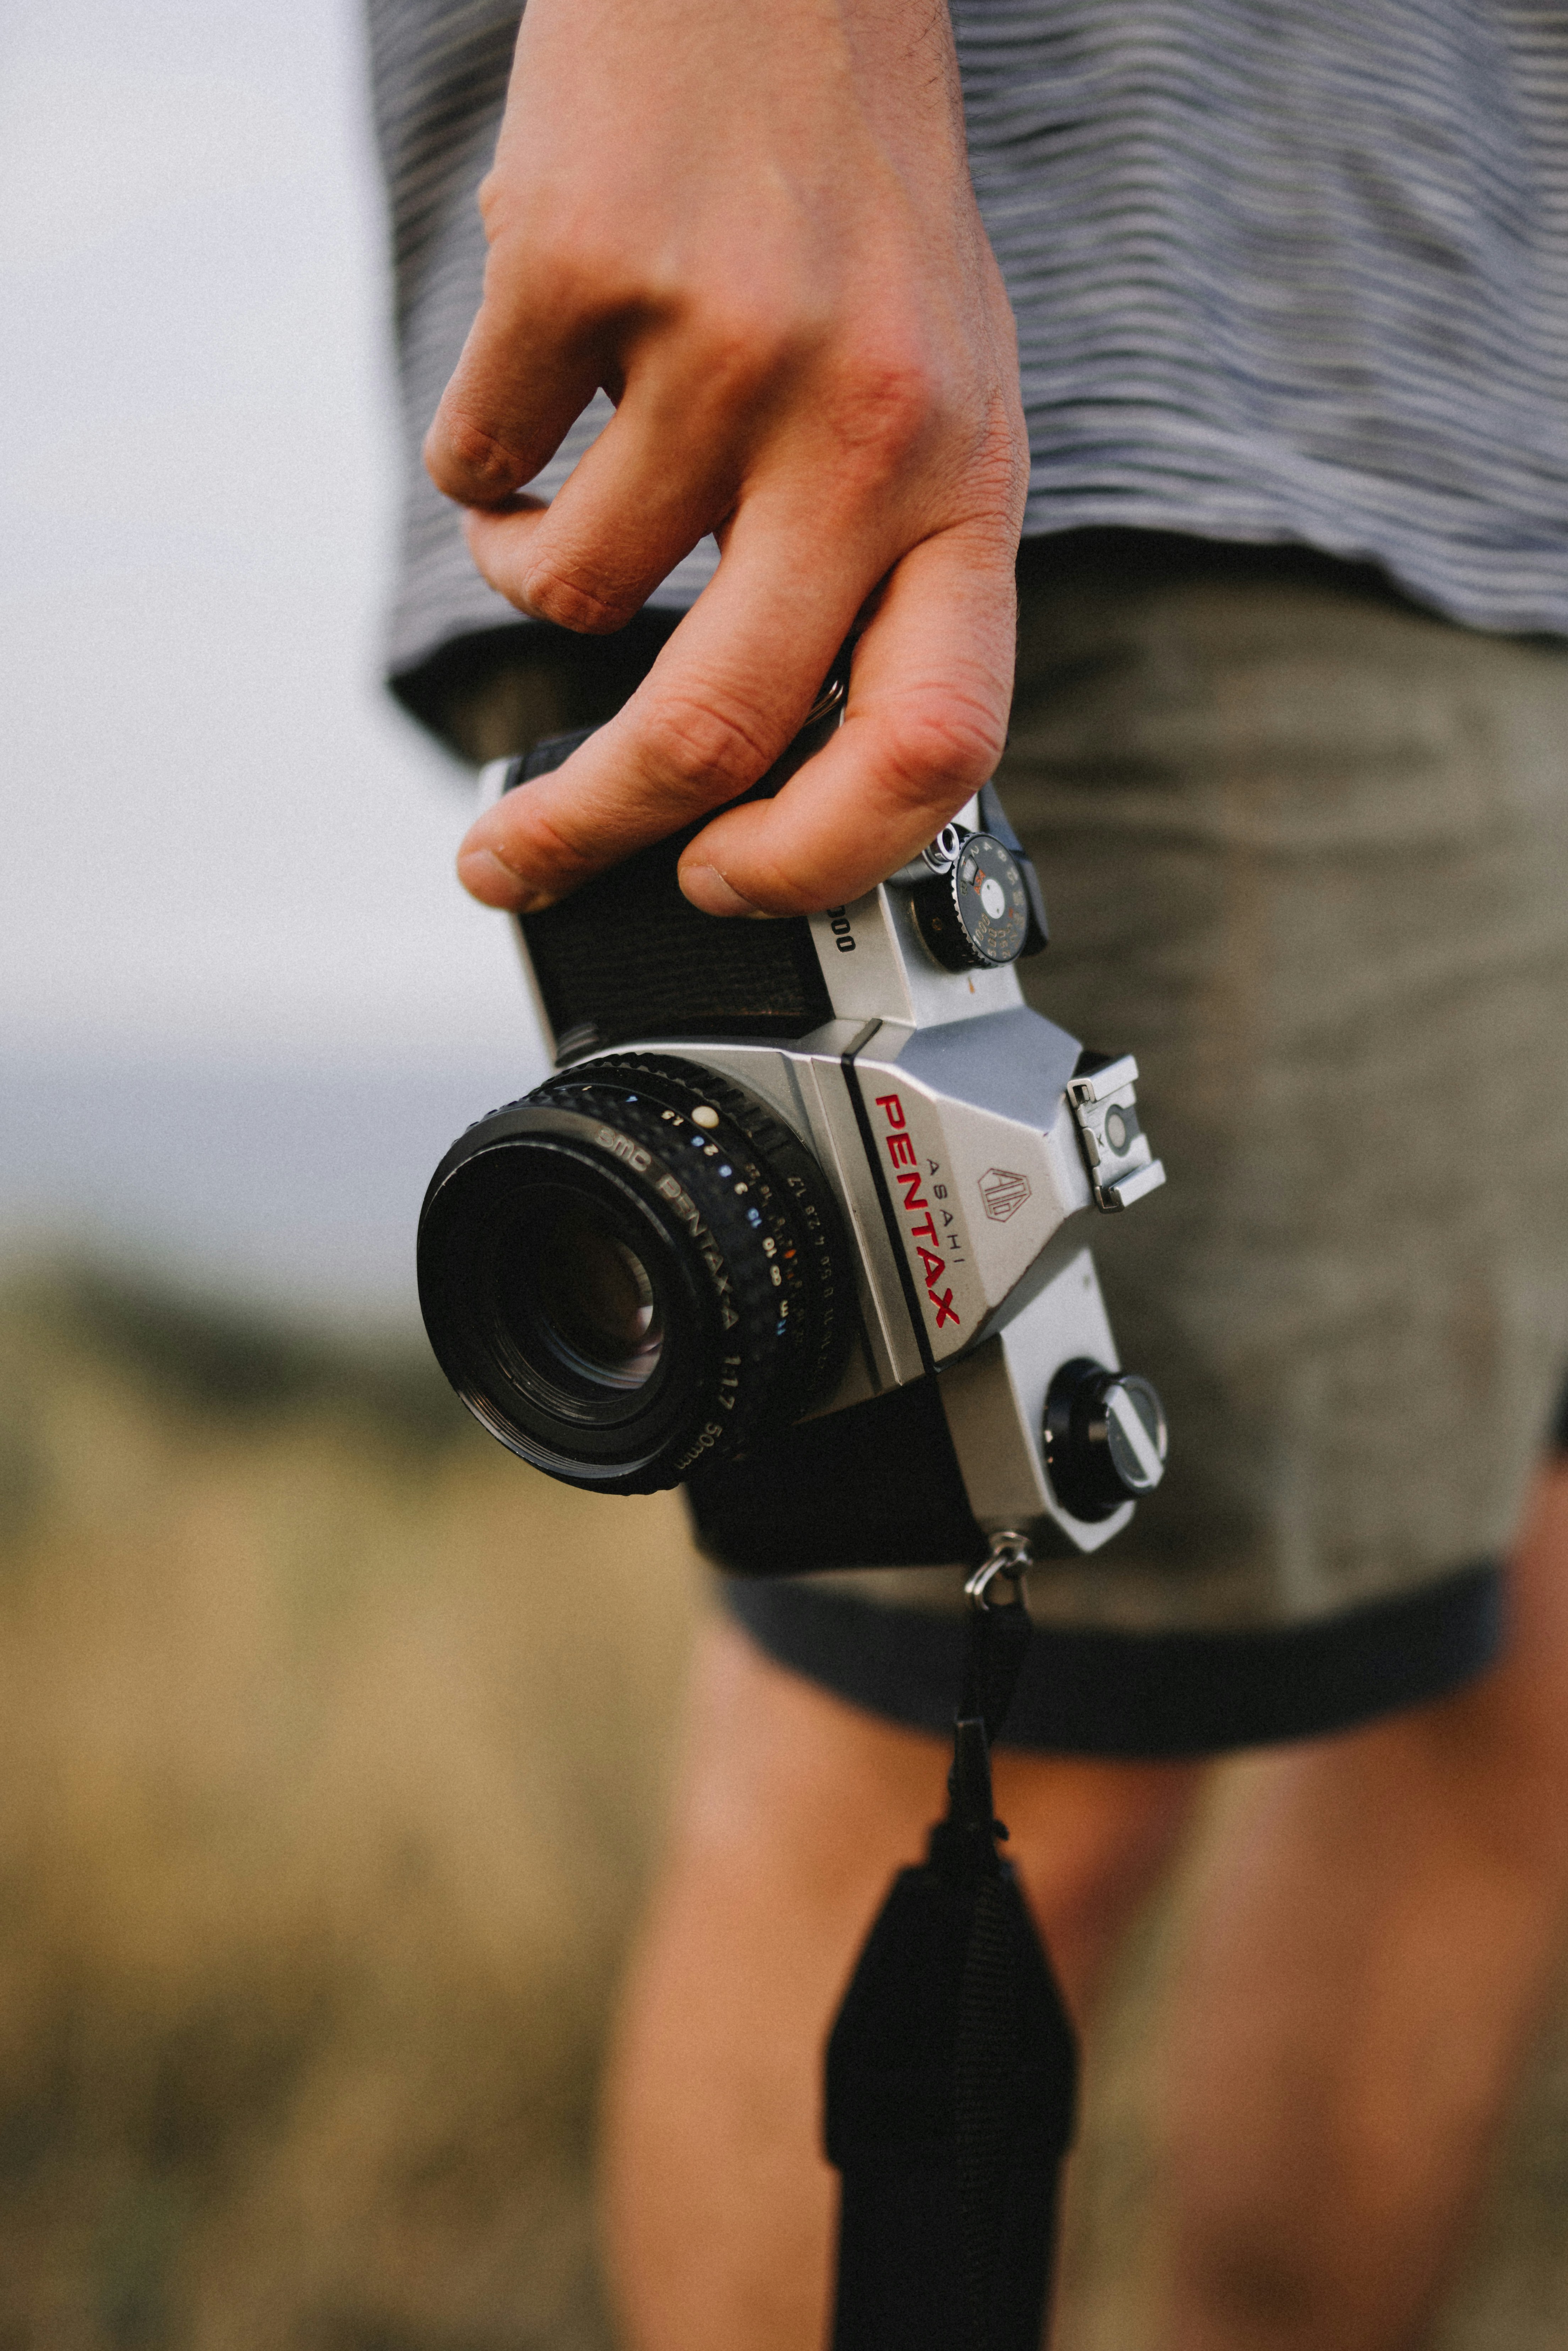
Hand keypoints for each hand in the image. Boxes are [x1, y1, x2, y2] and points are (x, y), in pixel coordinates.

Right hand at [426, 0, 1026, 917]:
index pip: (934, 744)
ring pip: (572, 589)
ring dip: (535, 575)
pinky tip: (539, 382)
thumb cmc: (852, 200)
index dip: (821, 860)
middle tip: (509, 860)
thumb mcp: (937, 400)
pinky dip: (482, 462)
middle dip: (587, 831)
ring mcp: (723, 347)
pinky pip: (481, 462)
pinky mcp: (583, 269)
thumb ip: (884, 570)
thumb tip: (778, 762)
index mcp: (964, 476)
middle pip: (714, 726)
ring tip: (560, 491)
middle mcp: (861, 425)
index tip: (721, 890)